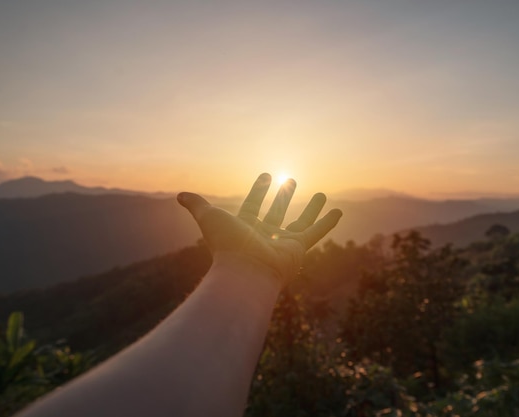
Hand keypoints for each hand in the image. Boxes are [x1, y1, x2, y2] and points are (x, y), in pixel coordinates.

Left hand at [177, 173, 341, 284]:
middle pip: (277, 211)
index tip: (267, 175)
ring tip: (321, 192)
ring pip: (300, 221)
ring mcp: (282, 242)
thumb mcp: (210, 218)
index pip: (254, 203)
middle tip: (291, 180)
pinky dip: (327, 222)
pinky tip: (339, 210)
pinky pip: (316, 233)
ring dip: (311, 207)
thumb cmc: (227, 245)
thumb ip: (197, 205)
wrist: (245, 272)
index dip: (259, 189)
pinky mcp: (299, 249)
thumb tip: (180, 195)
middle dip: (284, 196)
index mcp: (245, 226)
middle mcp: (265, 234)